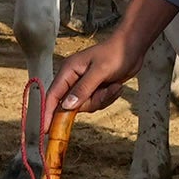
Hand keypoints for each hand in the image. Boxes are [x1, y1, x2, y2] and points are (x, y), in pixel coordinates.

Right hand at [38, 33, 140, 151]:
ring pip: (87, 105)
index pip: (53, 95)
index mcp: (68, 70)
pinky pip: (97, 103)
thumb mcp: (100, 71)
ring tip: (113, 85)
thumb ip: (83, 89)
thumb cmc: (116, 53)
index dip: (48, 113)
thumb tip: (66, 106)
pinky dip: (108, 97)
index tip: (45, 130)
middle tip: (104, 91)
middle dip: (91, 102)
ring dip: (102, 99)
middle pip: (72, 104)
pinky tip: (116, 86)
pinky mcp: (95, 89)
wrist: (133, 48)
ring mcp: (84, 85)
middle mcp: (73, 78)